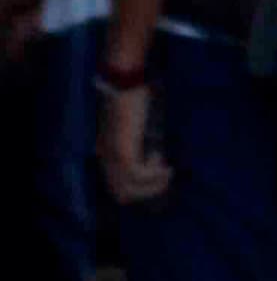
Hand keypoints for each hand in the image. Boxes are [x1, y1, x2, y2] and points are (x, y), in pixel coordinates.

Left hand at [96, 79, 170, 205]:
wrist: (123, 85)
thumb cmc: (132, 100)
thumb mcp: (134, 127)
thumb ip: (138, 143)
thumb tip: (155, 157)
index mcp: (106, 154)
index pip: (117, 188)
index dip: (141, 187)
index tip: (158, 170)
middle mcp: (105, 160)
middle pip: (122, 195)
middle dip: (148, 191)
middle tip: (165, 175)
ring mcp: (112, 157)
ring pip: (130, 190)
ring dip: (153, 185)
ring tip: (166, 171)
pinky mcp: (121, 152)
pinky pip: (139, 175)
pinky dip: (155, 174)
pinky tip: (164, 163)